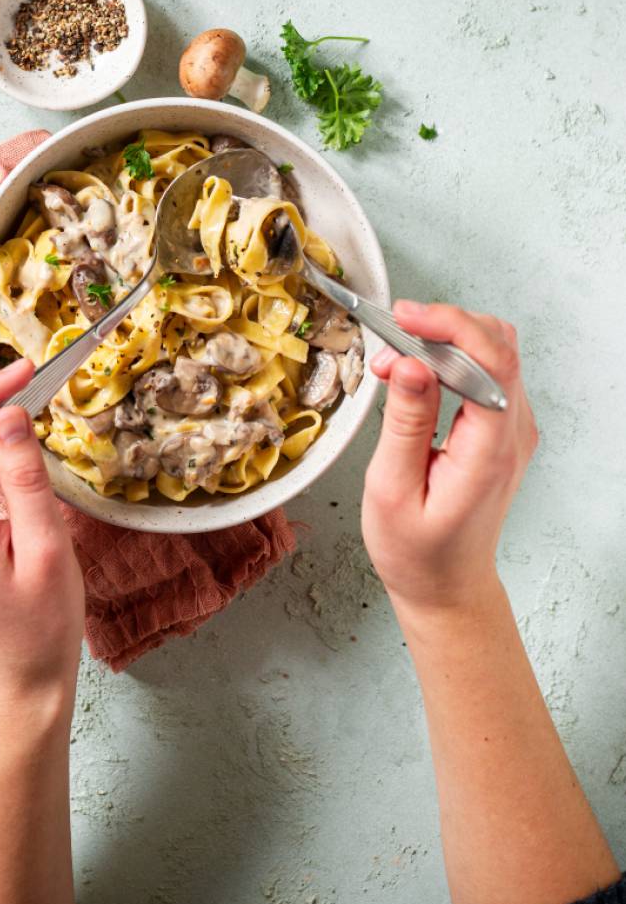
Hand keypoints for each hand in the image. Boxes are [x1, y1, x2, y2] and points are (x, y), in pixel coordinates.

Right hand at [362, 302, 537, 613]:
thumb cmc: (416, 550)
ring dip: (443, 341)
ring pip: (493, 351)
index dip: (449, 325)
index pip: (491, 360)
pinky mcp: (501, 428)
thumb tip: (411, 364)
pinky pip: (485, 372)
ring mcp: (513, 429)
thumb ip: (405, 422)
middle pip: (497, 344)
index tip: (404, 317)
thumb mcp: (392, 488)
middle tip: (389, 342)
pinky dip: (448, 359)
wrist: (446, 586)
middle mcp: (513, 433)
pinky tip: (413, 375)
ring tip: (394, 361)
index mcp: (490, 450)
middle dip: (441, 327)